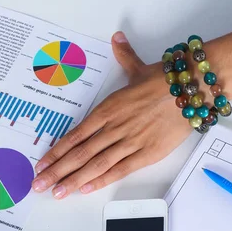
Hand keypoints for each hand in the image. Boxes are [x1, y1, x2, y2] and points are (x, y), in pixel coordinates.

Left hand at [32, 32, 193, 197]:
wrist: (192, 89)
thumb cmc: (165, 81)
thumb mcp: (138, 68)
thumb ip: (124, 56)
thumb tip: (116, 39)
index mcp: (106, 109)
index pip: (74, 135)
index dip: (55, 151)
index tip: (42, 163)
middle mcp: (113, 127)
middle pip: (78, 154)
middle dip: (56, 171)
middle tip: (39, 184)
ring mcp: (129, 142)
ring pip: (95, 165)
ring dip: (74, 180)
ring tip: (57, 192)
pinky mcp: (147, 153)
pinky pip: (120, 170)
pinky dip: (102, 180)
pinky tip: (86, 188)